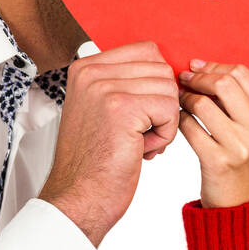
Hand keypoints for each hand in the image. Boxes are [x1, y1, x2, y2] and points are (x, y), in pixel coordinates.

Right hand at [38, 41, 178, 246]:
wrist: (78, 197)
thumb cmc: (94, 161)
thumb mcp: (101, 109)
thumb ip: (126, 83)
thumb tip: (168, 71)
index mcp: (86, 67)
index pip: (148, 52)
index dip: (156, 85)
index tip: (139, 114)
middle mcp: (92, 72)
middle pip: (162, 70)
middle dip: (161, 105)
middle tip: (137, 133)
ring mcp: (105, 88)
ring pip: (169, 90)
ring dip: (163, 122)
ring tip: (136, 142)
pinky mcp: (122, 108)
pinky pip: (171, 110)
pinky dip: (165, 135)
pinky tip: (141, 150)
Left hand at [177, 60, 248, 207]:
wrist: (243, 209)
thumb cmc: (244, 166)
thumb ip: (239, 105)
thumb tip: (204, 69)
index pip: (242, 74)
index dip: (216, 66)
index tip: (198, 67)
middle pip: (223, 83)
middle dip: (199, 77)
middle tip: (184, 79)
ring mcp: (239, 147)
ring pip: (203, 103)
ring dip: (186, 98)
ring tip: (180, 101)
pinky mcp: (217, 161)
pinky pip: (190, 127)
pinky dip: (180, 119)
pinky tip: (179, 121)